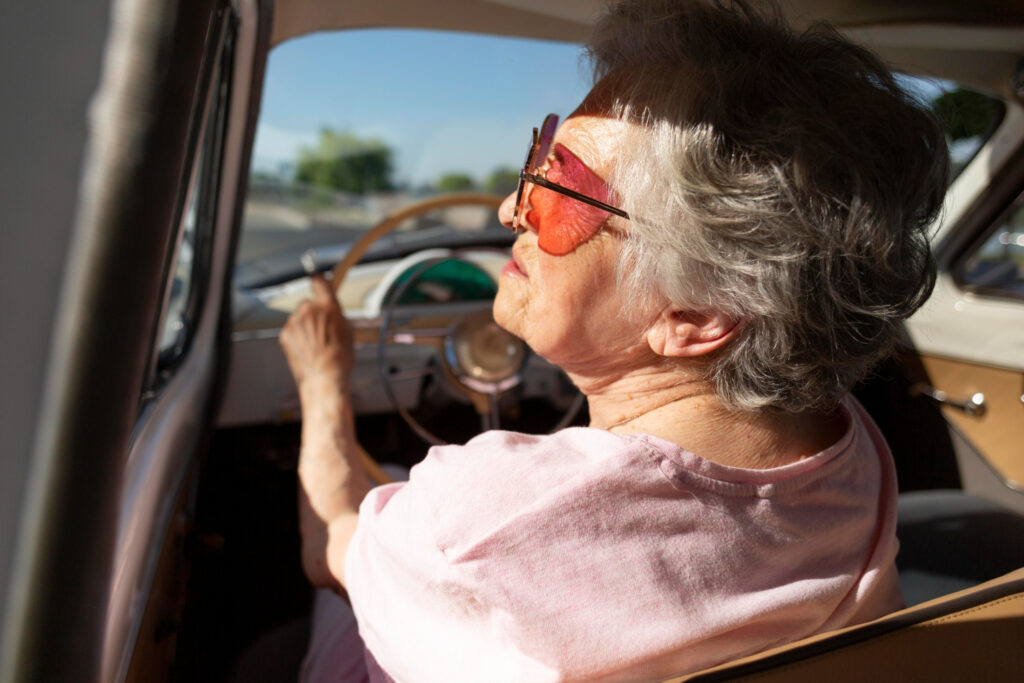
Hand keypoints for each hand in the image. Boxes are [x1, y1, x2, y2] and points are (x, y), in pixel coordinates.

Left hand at [280, 274, 354, 389]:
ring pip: (299, 318)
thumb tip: (333, 314)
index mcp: (327, 306)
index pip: (319, 281)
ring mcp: (294, 322)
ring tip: (315, 344)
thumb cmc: (340, 358)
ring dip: (304, 326)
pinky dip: (297, 337)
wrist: (324, 377)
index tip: (319, 282)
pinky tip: (307, 349)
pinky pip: (291, 330)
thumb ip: (338, 317)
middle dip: (313, 312)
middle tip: (322, 328)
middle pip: (308, 303)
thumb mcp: (349, 332)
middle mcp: (308, 310)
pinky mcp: (284, 334)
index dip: (320, 282)